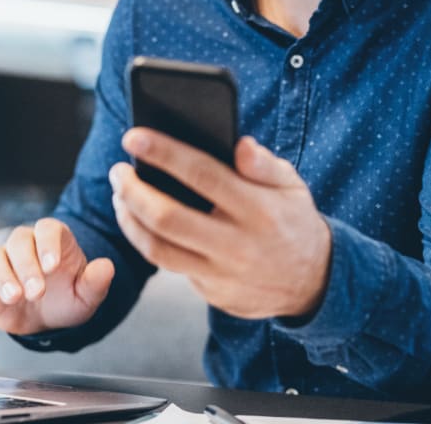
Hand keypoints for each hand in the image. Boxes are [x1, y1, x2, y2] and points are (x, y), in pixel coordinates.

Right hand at [0, 218, 114, 334]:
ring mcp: (2, 261)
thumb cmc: (68, 297)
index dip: (48, 244)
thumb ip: (96, 281)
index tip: (53, 266)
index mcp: (52, 239)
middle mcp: (25, 245)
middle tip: (36, 292)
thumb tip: (106, 267)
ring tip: (14, 297)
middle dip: (26, 266)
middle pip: (19, 242)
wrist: (49, 318)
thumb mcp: (87, 294)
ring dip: (1, 276)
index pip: (47, 229)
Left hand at [111, 131, 330, 318]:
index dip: (164, 154)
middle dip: (134, 191)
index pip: (203, 175)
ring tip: (119, 196)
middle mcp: (238, 244)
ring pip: (159, 250)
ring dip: (129, 220)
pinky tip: (137, 220)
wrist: (312, 282)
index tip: (133, 136)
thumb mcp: (292, 185)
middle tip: (118, 171)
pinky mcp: (212, 293)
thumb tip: (240, 145)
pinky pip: (171, 266)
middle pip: (169, 217)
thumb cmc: (292, 219)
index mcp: (259, 209)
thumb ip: (264, 164)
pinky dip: (147, 241)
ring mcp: (223, 274)